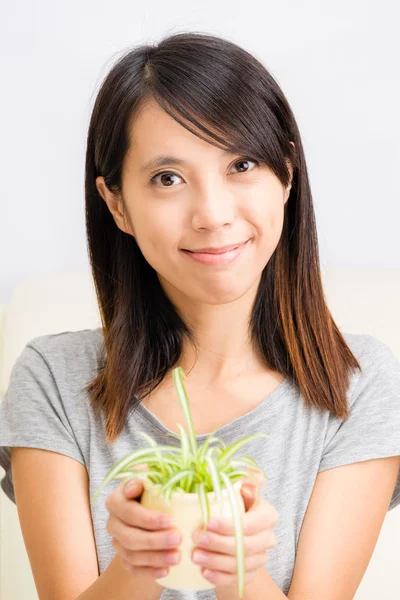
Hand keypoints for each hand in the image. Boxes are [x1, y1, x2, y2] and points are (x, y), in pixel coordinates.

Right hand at [105, 475, 182, 580]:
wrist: (151, 507)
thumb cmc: (154, 487)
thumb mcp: (151, 476)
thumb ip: (145, 476)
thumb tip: (135, 485)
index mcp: (116, 500)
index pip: (128, 512)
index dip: (148, 519)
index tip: (170, 520)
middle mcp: (113, 522)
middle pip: (129, 536)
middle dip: (154, 540)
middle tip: (178, 538)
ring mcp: (117, 542)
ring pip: (132, 555)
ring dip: (155, 558)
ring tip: (177, 557)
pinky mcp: (125, 558)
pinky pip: (134, 570)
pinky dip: (150, 572)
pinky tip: (167, 571)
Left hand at [191, 470, 278, 588]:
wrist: (233, 532)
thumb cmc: (232, 505)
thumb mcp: (237, 490)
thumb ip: (243, 479)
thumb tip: (250, 476)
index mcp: (267, 515)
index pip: (251, 524)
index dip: (230, 525)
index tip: (207, 522)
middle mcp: (268, 537)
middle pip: (246, 546)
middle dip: (219, 543)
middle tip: (196, 538)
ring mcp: (261, 558)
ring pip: (240, 564)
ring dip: (216, 561)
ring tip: (195, 556)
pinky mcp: (251, 574)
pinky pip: (237, 580)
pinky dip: (220, 578)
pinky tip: (204, 572)